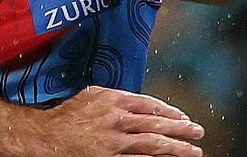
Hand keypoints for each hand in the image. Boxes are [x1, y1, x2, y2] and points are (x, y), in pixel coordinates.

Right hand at [37, 87, 203, 156]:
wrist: (47, 136)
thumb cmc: (66, 115)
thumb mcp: (91, 95)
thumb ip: (113, 97)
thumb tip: (134, 101)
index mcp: (114, 100)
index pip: (150, 104)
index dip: (170, 111)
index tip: (183, 117)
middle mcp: (118, 119)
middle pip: (157, 124)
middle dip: (181, 129)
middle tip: (198, 132)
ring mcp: (116, 142)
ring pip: (154, 145)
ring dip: (177, 148)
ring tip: (193, 151)